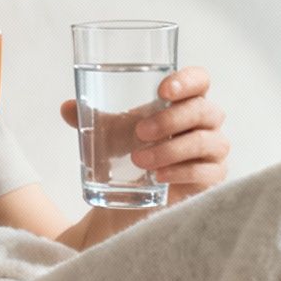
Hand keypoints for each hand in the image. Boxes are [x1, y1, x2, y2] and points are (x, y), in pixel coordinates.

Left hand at [61, 66, 228, 205]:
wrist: (130, 200)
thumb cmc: (128, 153)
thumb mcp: (108, 133)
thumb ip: (90, 118)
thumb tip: (67, 107)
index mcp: (184, 102)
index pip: (200, 81)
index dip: (188, 81)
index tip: (162, 90)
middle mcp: (205, 124)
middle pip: (205, 110)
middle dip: (172, 119)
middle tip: (139, 131)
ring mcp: (213, 152)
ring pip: (206, 141)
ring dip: (171, 149)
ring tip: (139, 159)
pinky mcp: (212, 179)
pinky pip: (207, 172)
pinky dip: (181, 172)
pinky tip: (158, 176)